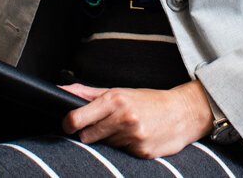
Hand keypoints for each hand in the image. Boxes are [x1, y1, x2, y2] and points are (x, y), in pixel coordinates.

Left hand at [61, 80, 214, 158]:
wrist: (182, 112)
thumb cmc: (147, 101)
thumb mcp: (118, 92)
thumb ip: (86, 93)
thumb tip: (60, 88)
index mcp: (115, 99)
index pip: (77, 118)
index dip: (69, 124)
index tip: (69, 124)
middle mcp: (123, 117)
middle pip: (87, 136)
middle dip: (91, 133)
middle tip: (104, 126)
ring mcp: (133, 136)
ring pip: (105, 145)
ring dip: (111, 140)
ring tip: (126, 129)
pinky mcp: (142, 152)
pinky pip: (122, 154)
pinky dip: (125, 147)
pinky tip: (137, 138)